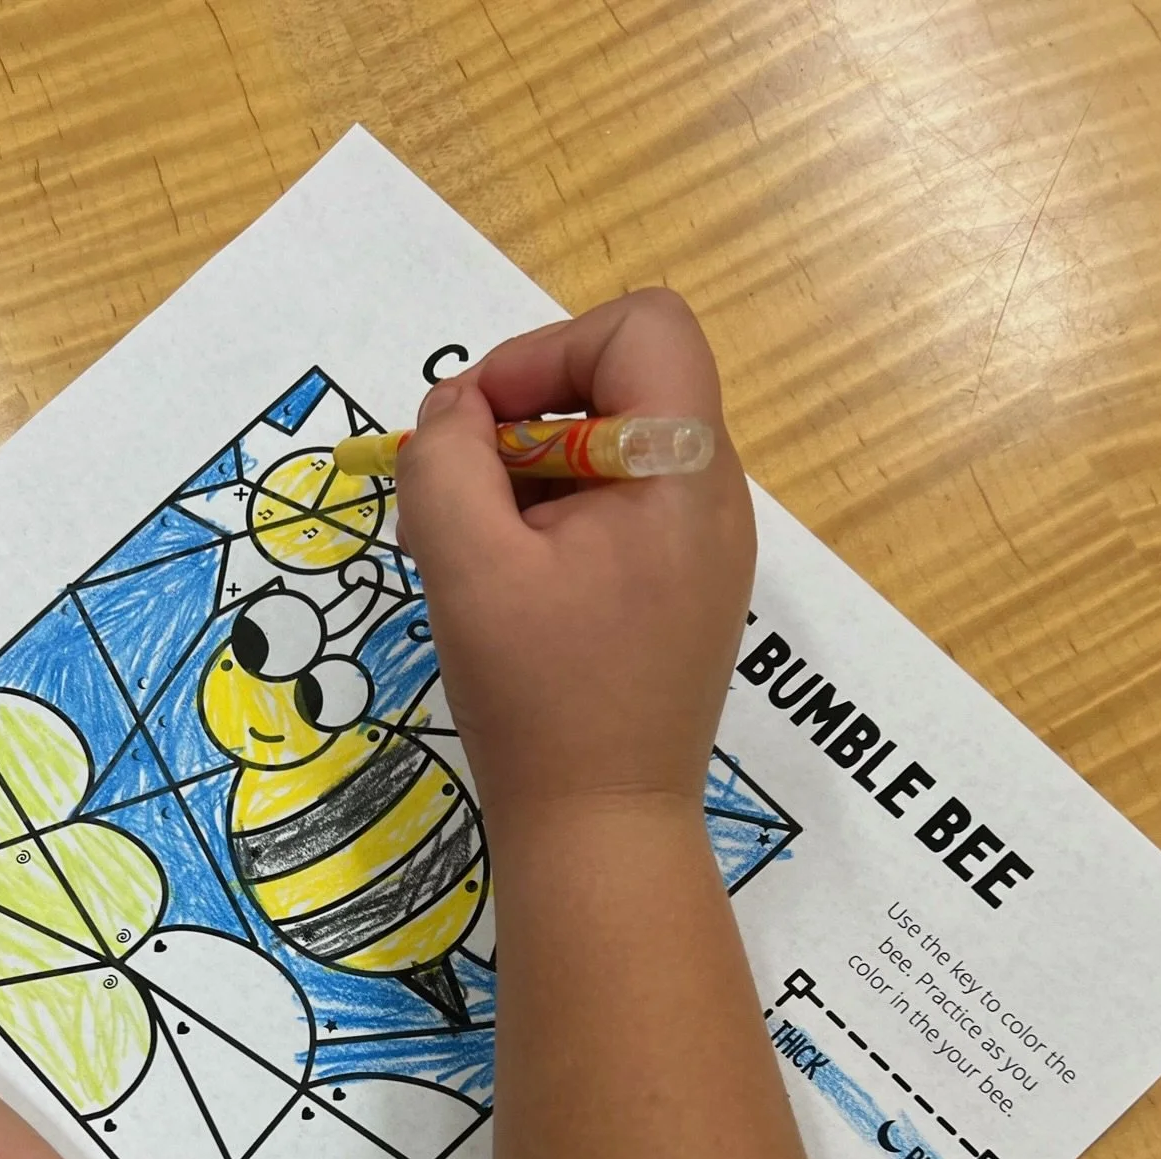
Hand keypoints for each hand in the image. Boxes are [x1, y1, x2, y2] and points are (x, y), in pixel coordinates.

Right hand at [396, 289, 755, 818]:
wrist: (603, 830)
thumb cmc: (538, 702)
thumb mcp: (464, 566)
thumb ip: (445, 460)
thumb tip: (457, 409)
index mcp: (683, 475)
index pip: (642, 326)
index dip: (549, 350)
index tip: (482, 427)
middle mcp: (715, 499)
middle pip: (623, 385)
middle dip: (523, 422)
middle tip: (458, 500)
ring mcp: (706, 549)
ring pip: (613, 451)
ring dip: (528, 479)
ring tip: (474, 556)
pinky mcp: (685, 593)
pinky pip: (620, 513)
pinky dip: (555, 525)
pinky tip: (509, 590)